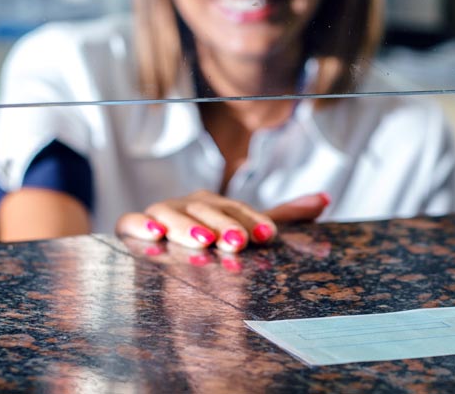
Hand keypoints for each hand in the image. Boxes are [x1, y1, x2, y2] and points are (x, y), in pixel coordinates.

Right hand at [116, 191, 329, 251]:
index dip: (253, 221)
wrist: (167, 255)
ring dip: (187, 226)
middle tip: (239, 242)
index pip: (238, 209)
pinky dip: (139, 225)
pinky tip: (155, 234)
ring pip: (171, 214)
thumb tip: (324, 199)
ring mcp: (161, 215)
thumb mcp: (248, 228)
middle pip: (207, 211)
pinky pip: (130, 222)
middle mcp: (190, 205)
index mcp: (217, 204)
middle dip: (224, 225)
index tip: (268, 236)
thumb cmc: (214, 240)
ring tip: (203, 240)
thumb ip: (283, 217)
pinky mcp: (133, 228)